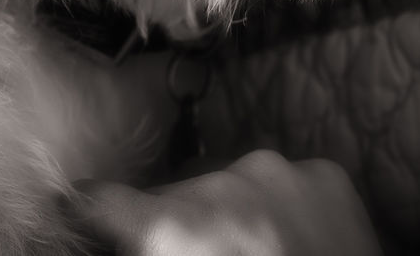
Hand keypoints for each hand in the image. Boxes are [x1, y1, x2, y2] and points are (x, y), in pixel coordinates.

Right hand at [72, 149, 382, 255]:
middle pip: (173, 195)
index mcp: (172, 228)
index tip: (95, 226)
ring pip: (231, 184)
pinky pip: (284, 182)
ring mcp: (280, 170)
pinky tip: (295, 247)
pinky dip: (282, 209)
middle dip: (178, 226)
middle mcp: (221, 183)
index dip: (93, 217)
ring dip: (232, 215)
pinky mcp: (326, 172)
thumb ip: (148, 250)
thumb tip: (123, 244)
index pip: (97, 200)